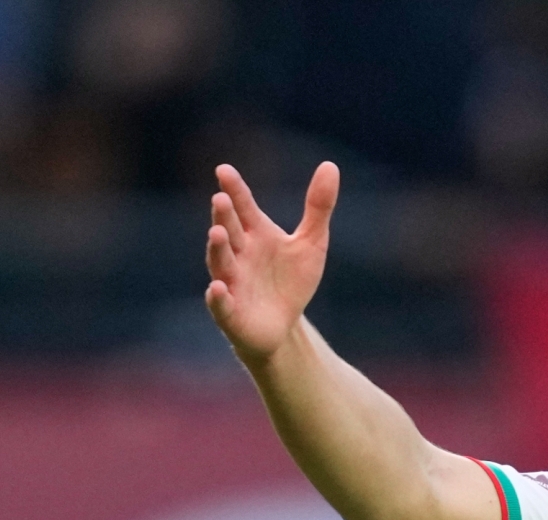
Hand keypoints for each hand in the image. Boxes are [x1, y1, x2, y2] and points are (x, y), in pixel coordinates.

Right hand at [204, 162, 338, 364]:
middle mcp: (238, 254)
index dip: (234, 190)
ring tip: (216, 232)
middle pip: (229, 231)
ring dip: (217, 248)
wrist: (283, 325)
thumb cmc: (291, 280)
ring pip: (220, 262)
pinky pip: (221, 303)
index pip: (243, 207)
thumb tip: (331, 165)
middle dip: (224, 216)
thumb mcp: (311, 243)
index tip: (224, 170)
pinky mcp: (230, 312)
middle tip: (220, 199)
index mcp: (255, 234)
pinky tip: (216, 287)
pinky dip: (218, 296)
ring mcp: (231, 282)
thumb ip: (318, 206)